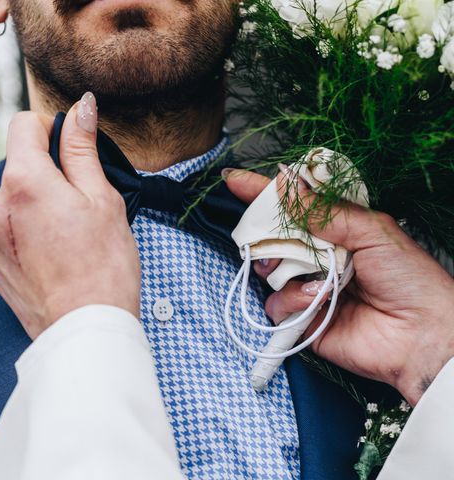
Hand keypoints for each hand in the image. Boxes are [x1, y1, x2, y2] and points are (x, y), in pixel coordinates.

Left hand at [0, 93, 140, 339]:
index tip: (73, 152)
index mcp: (22, 181)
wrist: (86, 329)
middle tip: (81, 207)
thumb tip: (79, 107)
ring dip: (35, 205)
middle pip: (20, 166)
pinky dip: (26, 232)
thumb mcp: (101, 198)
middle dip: (48, 174)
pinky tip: (52, 256)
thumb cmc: (103, 265)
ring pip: (13, 199)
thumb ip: (81, 148)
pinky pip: (6, 230)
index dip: (52, 130)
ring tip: (67, 237)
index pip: (24, 125)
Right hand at [224, 168, 453, 404]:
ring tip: (316, 278)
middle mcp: (316, 258)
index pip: (292, 207)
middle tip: (270, 236)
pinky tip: (318, 302)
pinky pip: (275, 304)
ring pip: (268, 271)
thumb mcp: (371, 231)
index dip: (263, 193)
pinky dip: (293, 301)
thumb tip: (284, 183)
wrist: (423, 335)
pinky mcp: (302, 319)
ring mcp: (307, 289)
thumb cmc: (409, 278)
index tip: (233, 179)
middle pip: (271, 239)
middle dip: (266, 236)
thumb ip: (323, 210)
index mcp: (335, 231)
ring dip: (285, 270)